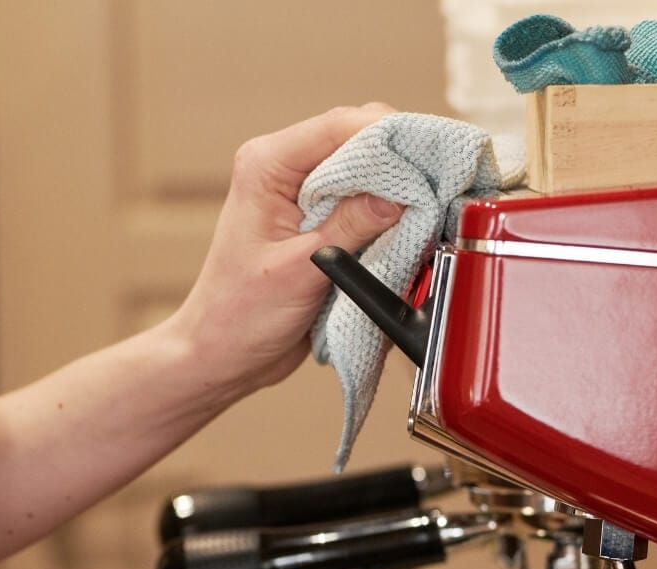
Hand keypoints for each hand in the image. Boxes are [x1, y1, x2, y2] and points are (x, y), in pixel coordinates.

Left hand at [170, 104, 406, 398]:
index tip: (427, 156)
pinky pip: (363, 202)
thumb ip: (351, 228)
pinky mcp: (319, 220)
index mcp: (267, 165)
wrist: (225, 354)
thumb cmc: (239, 316)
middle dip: (397, 162)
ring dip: (394, 191)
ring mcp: (303, 194)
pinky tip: (402, 231)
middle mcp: (285, 170)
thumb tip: (400, 194)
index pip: (338, 125)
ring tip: (421, 213)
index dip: (388, 135)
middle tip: (432, 189)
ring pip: (365, 171)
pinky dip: (386, 215)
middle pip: (357, 139)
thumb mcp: (301, 271)